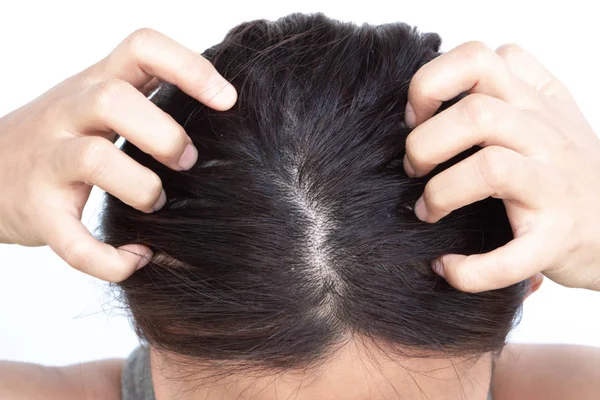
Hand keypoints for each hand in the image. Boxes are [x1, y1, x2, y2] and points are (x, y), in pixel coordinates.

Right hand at [0, 28, 236, 281]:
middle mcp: (68, 115)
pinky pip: (72, 239)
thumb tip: (223, 115)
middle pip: (113, 98)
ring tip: (156, 204)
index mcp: (94, 83)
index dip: (189, 67)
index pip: (141, 48)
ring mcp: (49, 161)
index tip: (227, 100)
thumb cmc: (60, 138)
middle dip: (165, 135)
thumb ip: (145, 101)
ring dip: (142, 188)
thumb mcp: (95, 103)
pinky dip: (110, 259)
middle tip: (186, 162)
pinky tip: (134, 259)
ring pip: (95, 158)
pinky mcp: (39, 211)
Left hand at [404, 42, 599, 291]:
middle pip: (474, 113)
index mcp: (533, 102)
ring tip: (427, 210)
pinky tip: (449, 267)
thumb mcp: (545, 111)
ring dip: (441, 193)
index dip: (431, 84)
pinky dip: (471, 268)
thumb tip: (430, 91)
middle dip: (423, 143)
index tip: (416, 117)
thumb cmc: (566, 168)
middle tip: (414, 169)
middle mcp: (544, 136)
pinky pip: (512, 256)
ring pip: (490, 167)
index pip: (478, 59)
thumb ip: (502, 87)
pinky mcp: (556, 238)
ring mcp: (553, 186)